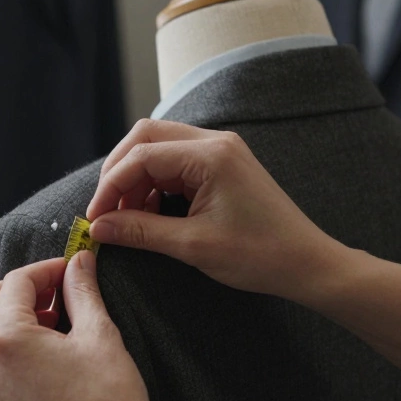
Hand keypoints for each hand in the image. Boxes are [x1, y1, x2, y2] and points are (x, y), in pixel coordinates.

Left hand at [0, 252, 155, 400]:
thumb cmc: (108, 400)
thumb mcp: (99, 335)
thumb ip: (82, 292)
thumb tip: (78, 262)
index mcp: (7, 339)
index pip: (16, 283)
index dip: (46, 270)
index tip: (70, 271)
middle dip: (16, 289)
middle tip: (54, 294)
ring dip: (1, 318)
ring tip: (45, 325)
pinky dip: (1, 350)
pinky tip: (40, 356)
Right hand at [86, 119, 348, 303]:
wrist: (306, 263)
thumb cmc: (259, 255)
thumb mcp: (193, 246)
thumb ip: (140, 232)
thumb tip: (98, 228)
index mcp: (210, 155)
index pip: (142, 155)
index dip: (110, 187)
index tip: (95, 219)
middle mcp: (215, 142)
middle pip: (145, 137)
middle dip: (118, 173)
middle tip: (104, 211)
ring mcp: (220, 150)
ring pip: (158, 147)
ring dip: (136, 179)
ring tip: (127, 218)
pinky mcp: (222, 164)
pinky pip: (175, 162)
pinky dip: (155, 184)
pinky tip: (150, 214)